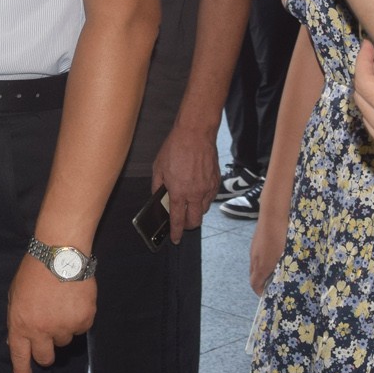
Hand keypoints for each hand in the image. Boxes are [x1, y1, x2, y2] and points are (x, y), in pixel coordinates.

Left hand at [7, 256, 95, 372]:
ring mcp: (64, 327)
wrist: (60, 254)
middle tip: (48, 340)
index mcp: (21, 325)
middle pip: (45, 357)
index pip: (20, 356)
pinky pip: (81, 329)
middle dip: (46, 353)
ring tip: (62, 306)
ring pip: (65, 341)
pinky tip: (74, 301)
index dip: (23, 370)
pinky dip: (78, 319)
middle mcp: (42, 331)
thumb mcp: (15, 295)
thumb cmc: (34, 271)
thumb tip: (15, 341)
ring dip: (63, 330)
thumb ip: (15, 320)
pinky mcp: (84, 320)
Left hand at [151, 121, 219, 241]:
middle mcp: (195, 194)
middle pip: (195, 221)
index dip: (176, 233)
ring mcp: (208, 188)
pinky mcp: (216, 181)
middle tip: (181, 221)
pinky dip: (203, 200)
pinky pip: (210, 198)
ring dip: (195, 211)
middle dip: (187, 226)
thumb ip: (158, 187)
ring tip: (188, 202)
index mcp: (179, 192)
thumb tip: (158, 199)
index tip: (175, 239)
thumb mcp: (158, 168)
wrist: (195, 133)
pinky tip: (197, 191)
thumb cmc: (175, 148)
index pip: (178, 220)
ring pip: (203, 210)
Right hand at [249, 204, 288, 294]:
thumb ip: (284, 269)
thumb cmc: (282, 236)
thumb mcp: (286, 256)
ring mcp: (253, 249)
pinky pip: (256, 255)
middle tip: (272, 284)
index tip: (267, 294)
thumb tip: (285, 278)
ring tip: (274, 269)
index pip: (255, 284)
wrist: (273, 213)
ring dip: (261, 270)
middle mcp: (254, 259)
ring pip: (255, 264)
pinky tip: (273, 253)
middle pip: (253, 275)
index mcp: (262, 266)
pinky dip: (262, 259)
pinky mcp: (255, 241)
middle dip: (260, 282)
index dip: (260, 292)